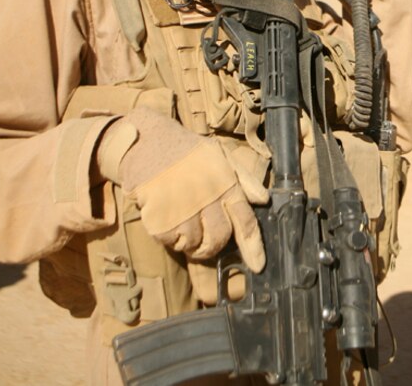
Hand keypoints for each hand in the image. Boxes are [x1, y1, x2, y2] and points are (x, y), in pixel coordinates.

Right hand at [98, 108, 268, 271]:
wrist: (147, 143)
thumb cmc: (187, 151)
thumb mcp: (221, 155)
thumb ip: (244, 179)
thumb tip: (264, 200)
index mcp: (226, 185)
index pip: (246, 222)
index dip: (254, 248)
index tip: (258, 266)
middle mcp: (208, 199)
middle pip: (220, 239)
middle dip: (215, 246)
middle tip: (205, 240)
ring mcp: (183, 211)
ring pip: (195, 245)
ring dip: (192, 242)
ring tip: (184, 224)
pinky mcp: (161, 219)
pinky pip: (172, 242)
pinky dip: (172, 238)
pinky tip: (168, 219)